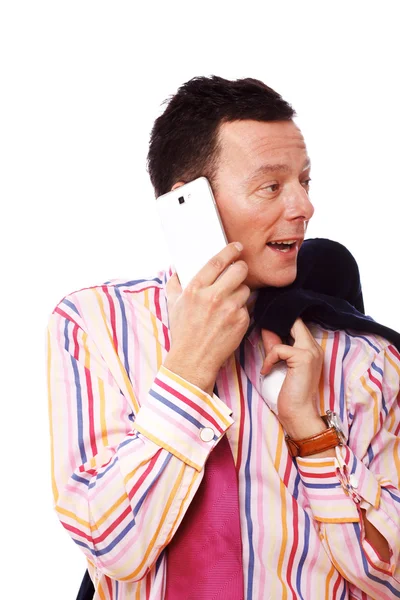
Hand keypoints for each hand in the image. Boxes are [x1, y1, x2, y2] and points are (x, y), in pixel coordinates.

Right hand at [164, 242, 250, 394]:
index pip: (218, 261)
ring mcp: (229, 309)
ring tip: (229, 302)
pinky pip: (247, 307)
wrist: (193, 359)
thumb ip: (174, 285)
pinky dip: (241, 310)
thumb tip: (176, 270)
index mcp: (196, 289)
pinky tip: (230, 318)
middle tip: (239, 272)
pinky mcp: (241, 321)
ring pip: (245, 289)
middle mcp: (213, 297)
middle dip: (241, 268)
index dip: (230, 251)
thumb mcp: (173, 306)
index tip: (236, 247)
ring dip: (240, 292)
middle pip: (239, 270)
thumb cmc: (183, 332)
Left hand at [260, 319, 323, 433]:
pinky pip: (278, 349)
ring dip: (271, 345)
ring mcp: (310, 351)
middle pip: (295, 321)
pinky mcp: (303, 357)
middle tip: (263, 329)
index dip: (283, 320)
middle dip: (276, 322)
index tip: (268, 323)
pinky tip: (266, 371)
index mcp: (311, 349)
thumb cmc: (289, 393)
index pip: (298, 323)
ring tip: (268, 362)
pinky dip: (269, 359)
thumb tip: (265, 329)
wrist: (298, 414)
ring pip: (287, 330)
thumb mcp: (279, 364)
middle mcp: (314, 347)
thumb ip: (274, 346)